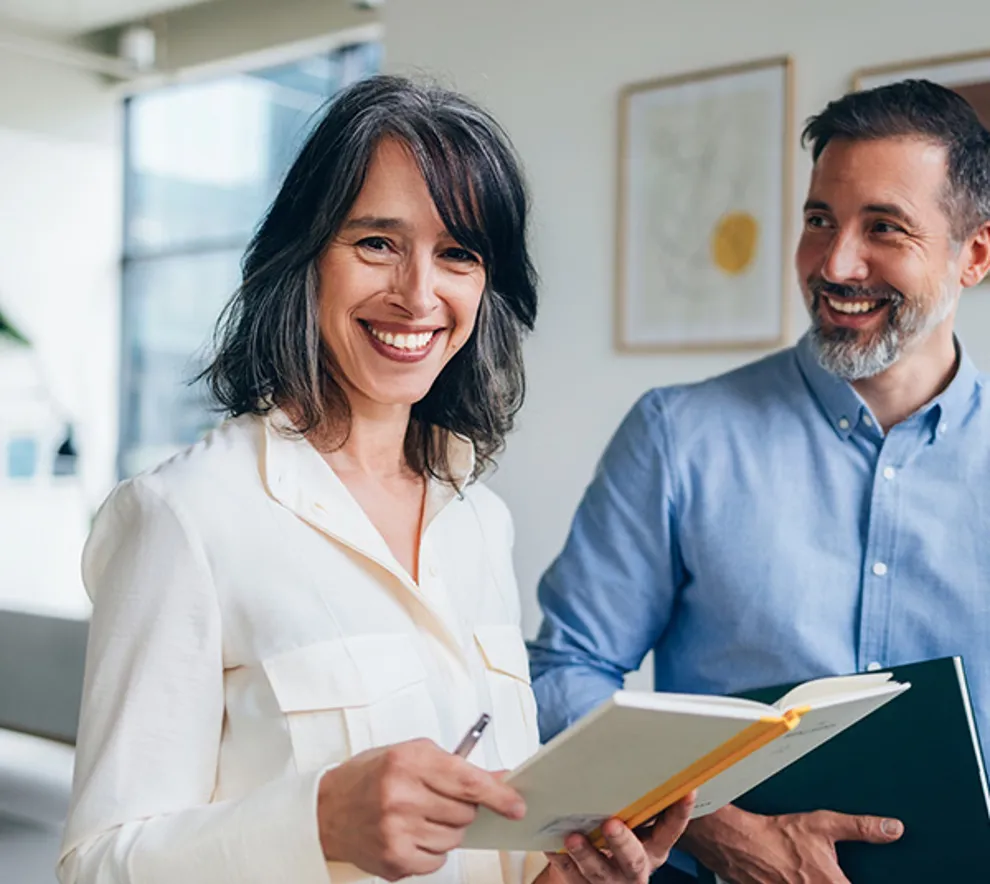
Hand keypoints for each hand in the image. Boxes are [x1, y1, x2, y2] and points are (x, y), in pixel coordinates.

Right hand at [317, 738, 525, 879]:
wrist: (326, 809)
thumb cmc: (370, 777)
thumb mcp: (410, 755)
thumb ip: (455, 766)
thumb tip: (498, 780)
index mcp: (408, 762)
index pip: (467, 781)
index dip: (497, 795)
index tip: (516, 805)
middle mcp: (401, 797)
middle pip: (464, 813)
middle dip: (461, 808)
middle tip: (437, 799)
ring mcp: (396, 832)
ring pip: (454, 838)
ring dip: (446, 829)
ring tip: (419, 815)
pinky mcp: (393, 860)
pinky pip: (437, 860)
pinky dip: (432, 850)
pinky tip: (411, 834)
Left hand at [539, 794, 695, 883]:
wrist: (596, 876)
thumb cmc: (618, 839)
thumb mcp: (636, 824)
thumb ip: (638, 804)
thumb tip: (636, 759)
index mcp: (654, 848)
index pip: (671, 831)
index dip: (680, 813)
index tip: (686, 790)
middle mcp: (636, 868)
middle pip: (634, 860)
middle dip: (623, 843)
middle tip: (610, 824)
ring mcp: (611, 881)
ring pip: (600, 873)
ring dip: (586, 854)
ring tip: (572, 837)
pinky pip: (571, 877)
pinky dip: (562, 862)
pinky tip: (551, 846)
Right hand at [679, 804, 903, 883]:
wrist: (737, 842)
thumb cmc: (778, 835)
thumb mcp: (823, 825)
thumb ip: (861, 828)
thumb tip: (892, 829)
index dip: (851, 881)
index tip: (847, 877)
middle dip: (833, 879)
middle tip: (816, 869)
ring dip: (810, 882)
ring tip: (804, 872)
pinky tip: (790, 876)